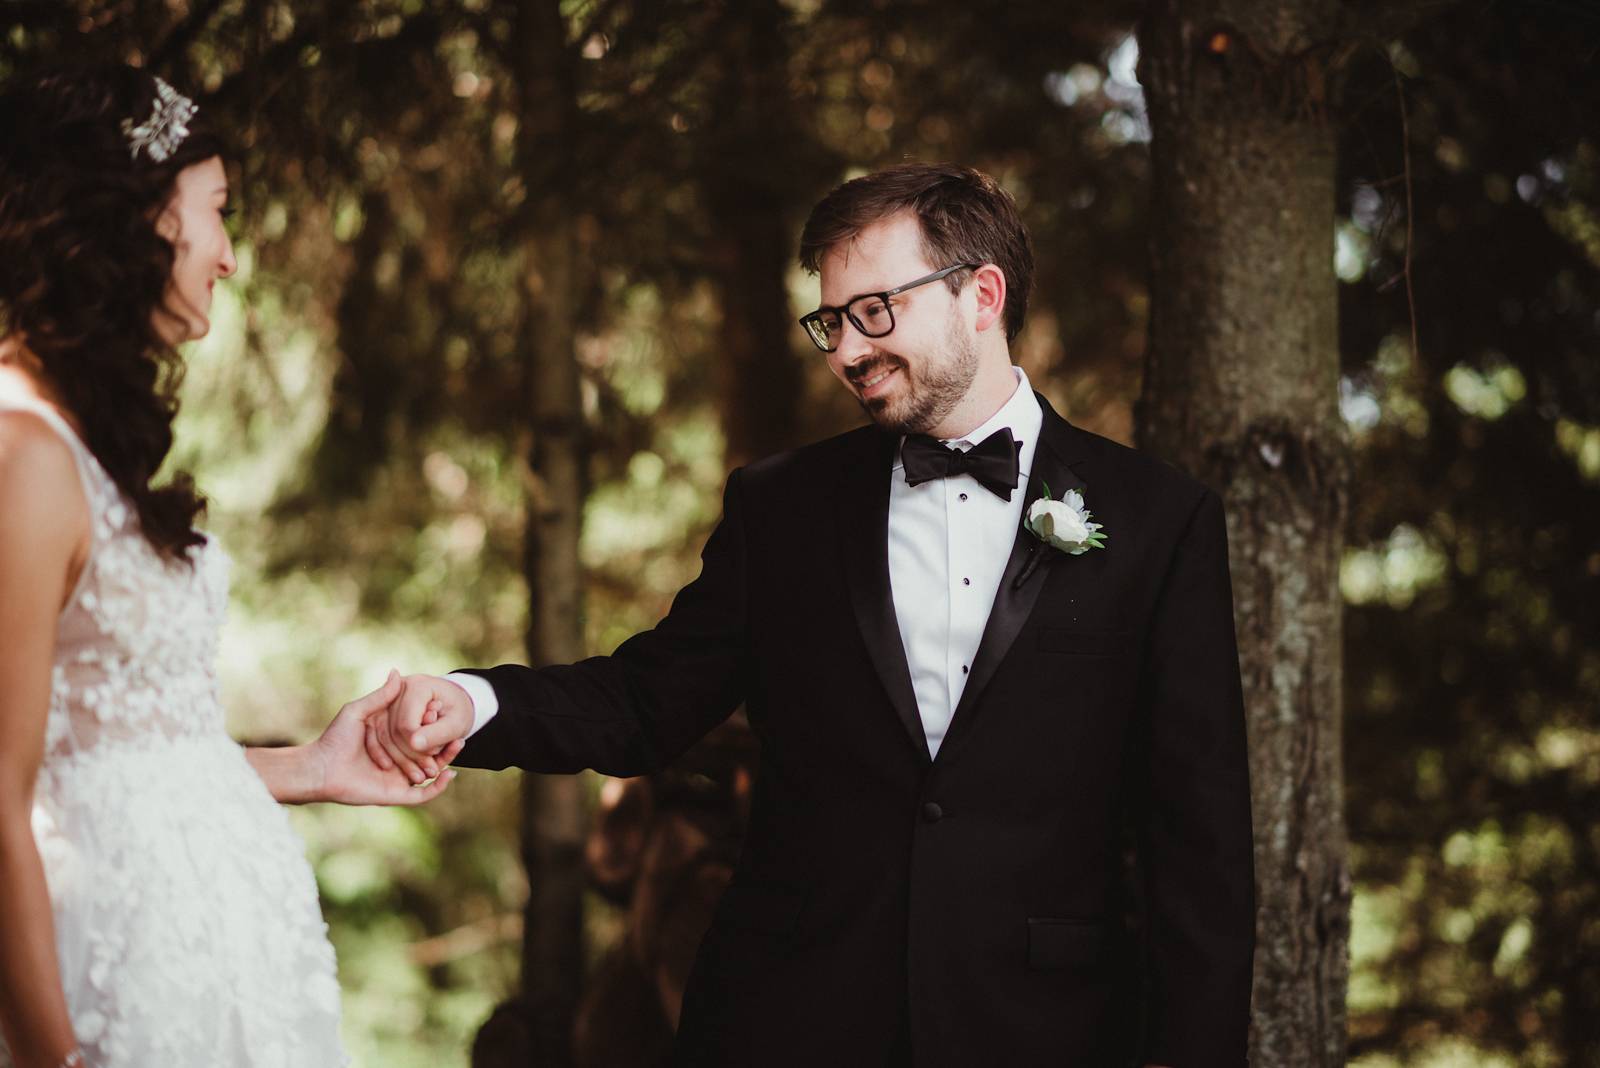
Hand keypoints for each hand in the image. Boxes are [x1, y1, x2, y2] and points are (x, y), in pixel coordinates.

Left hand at [309, 670, 461, 804]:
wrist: (321, 768)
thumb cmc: (335, 738)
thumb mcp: (359, 711)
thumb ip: (381, 695)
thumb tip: (397, 672)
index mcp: (390, 742)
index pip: (418, 733)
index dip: (433, 723)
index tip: (443, 709)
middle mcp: (396, 760)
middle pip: (429, 753)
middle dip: (446, 744)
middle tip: (459, 732)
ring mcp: (397, 778)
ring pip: (430, 772)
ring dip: (446, 761)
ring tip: (457, 744)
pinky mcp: (396, 795)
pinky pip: (423, 794)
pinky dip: (438, 787)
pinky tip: (450, 772)